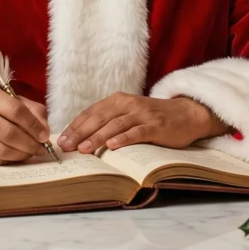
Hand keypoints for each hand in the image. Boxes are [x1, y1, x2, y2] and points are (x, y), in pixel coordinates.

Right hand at [0, 84, 50, 164]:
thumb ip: (30, 110)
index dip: (33, 125)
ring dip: (21, 155)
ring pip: (1, 150)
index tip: (44, 136)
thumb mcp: (6, 100)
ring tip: (29, 153)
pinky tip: (13, 156)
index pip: (15, 110)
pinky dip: (7, 160)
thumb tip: (44, 130)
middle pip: (9, 133)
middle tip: (40, 149)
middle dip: (29, 144)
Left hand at [58, 93, 223, 153]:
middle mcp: (128, 104)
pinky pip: (137, 132)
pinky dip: (124, 138)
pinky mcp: (156, 126)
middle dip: (80, 133)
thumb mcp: (129, 114)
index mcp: (118, 100)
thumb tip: (81, 138)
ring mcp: (142, 114)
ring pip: (115, 125)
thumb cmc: (153, 118)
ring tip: (83, 149)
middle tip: (66, 146)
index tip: (62, 139)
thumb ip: (110, 121)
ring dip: (97, 137)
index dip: (75, 126)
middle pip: (99, 118)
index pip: (91, 112)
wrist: (186, 114)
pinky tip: (112, 146)